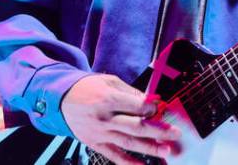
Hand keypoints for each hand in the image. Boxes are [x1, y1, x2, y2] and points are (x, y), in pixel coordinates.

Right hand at [61, 74, 180, 163]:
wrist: (61, 100)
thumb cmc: (88, 88)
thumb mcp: (110, 82)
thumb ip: (131, 93)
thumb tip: (152, 102)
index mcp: (108, 99)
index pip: (137, 107)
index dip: (153, 109)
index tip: (164, 109)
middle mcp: (104, 119)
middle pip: (136, 127)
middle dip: (158, 131)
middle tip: (175, 133)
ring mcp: (100, 134)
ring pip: (128, 143)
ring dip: (149, 148)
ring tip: (166, 151)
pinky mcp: (95, 144)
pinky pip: (114, 156)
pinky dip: (129, 163)